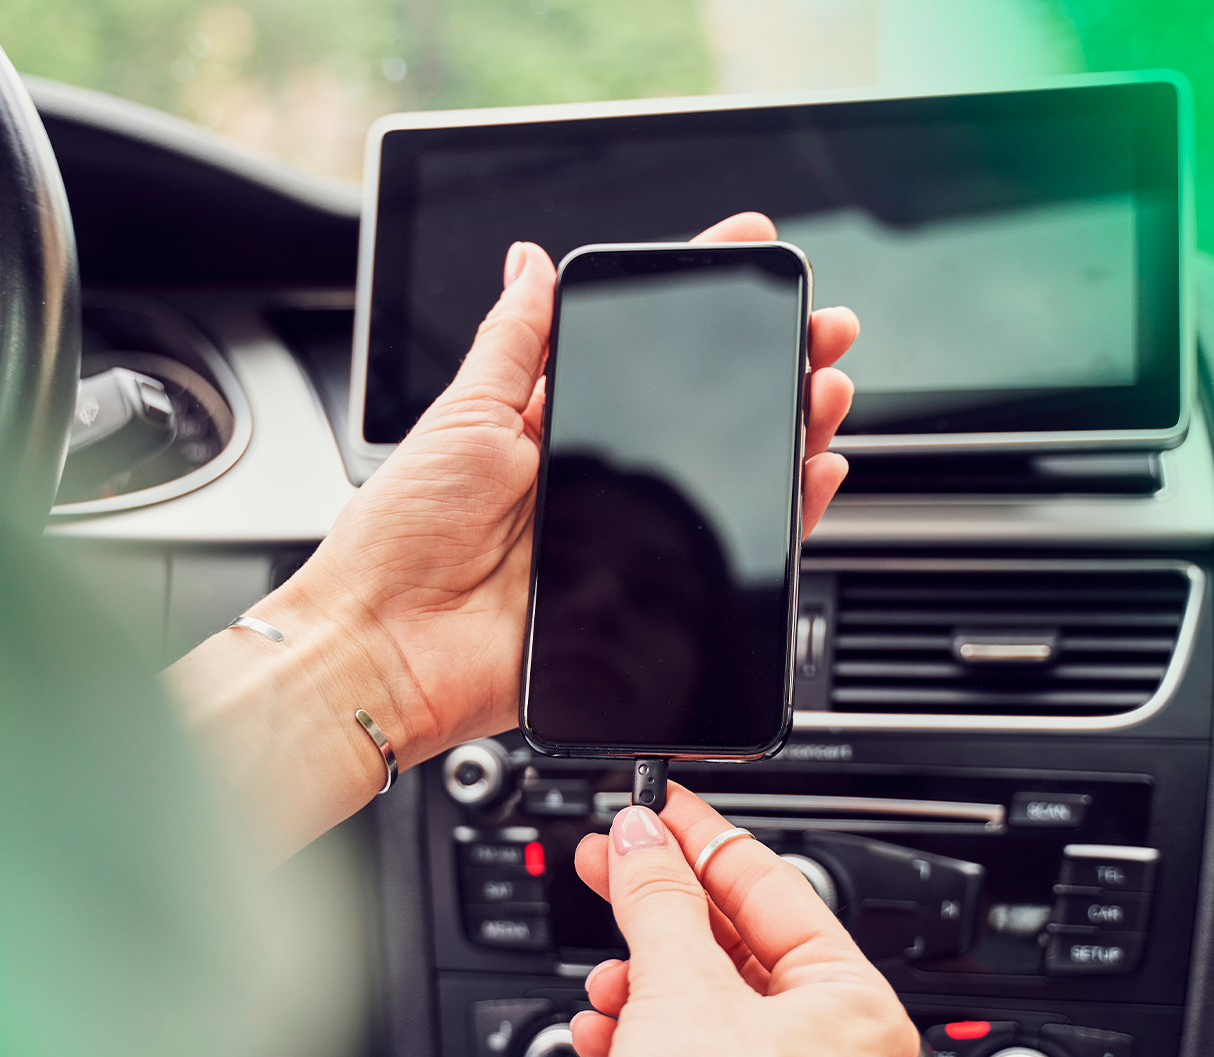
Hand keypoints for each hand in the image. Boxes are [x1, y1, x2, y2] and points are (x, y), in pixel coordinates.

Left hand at [270, 212, 857, 760]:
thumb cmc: (400, 539)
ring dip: (792, 426)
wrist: (386, 649)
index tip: (752, 250)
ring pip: (732, 476)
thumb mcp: (459, 419)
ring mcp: (626, 537)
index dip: (701, 299)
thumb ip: (510, 343)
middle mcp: (596, 478)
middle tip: (821, 325)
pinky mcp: (646, 599)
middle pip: (706, 413)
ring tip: (827, 385)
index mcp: (551, 426)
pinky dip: (785, 514)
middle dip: (772, 362)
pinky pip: (732, 554)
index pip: (642, 350)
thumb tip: (531, 260)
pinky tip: (814, 471)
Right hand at [571, 783, 918, 1056]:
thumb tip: (641, 837)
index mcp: (853, 1009)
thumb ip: (659, 904)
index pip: (773, 884)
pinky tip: (606, 1028)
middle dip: (660, 910)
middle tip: (608, 858)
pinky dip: (643, 1034)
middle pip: (737, 942)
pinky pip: (690, 1055)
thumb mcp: (681, 999)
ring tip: (606, 974)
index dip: (701, 836)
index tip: (651, 803)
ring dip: (643, 979)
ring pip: (708, 1003)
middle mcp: (833, 1052)